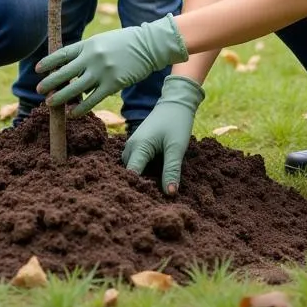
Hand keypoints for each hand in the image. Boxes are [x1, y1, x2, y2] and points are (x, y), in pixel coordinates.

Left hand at [35, 14, 188, 114]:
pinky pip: (92, 99)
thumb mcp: (103, 41)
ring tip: (50, 104)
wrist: (149, 45)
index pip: (63, 54)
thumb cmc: (126, 42)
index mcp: (88, 44)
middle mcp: (92, 57)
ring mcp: (102, 71)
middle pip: (65, 73)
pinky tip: (73, 113)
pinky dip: (81, 108)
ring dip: (61, 97)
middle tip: (39, 90)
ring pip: (75, 88)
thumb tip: (71, 68)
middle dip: (50, 82)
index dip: (48, 62)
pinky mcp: (113, 84)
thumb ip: (88, 52)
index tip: (38, 69)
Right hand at [122, 75, 204, 193]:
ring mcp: (132, 144)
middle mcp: (130, 146)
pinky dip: (143, 169)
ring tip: (154, 189)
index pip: (132, 175)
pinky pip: (136, 161)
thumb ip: (172, 170)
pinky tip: (154, 176)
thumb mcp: (177, 148)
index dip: (138, 189)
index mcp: (139, 147)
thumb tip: (170, 194)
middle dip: (139, 185)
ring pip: (132, 167)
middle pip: (130, 173)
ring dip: (141, 177)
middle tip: (152, 199)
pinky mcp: (137, 144)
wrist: (175, 102)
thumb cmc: (177, 122)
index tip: (147, 203)